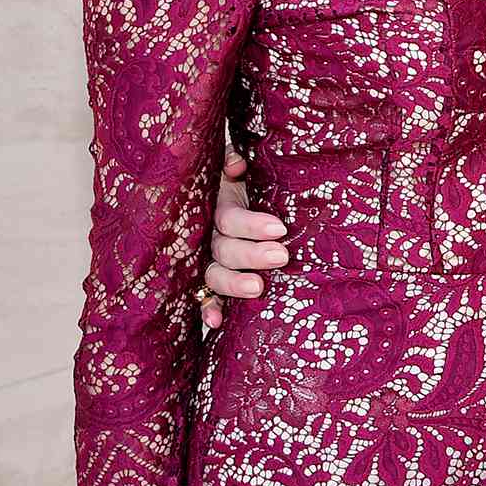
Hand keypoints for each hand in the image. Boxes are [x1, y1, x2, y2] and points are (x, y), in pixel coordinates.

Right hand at [198, 150, 289, 328]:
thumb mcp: (236, 167)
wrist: (222, 190)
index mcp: (217, 207)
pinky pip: (204, 296)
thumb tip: (236, 165)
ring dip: (233, 284)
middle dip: (252, 255)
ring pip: (214, 274)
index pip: (230, 220)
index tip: (280, 229)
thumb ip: (233, 162)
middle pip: (225, 249)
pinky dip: (209, 309)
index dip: (252, 225)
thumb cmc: (240, 179)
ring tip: (259, 288)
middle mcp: (209, 235)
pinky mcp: (208, 277)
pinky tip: (218, 323)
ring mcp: (206, 259)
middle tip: (281, 256)